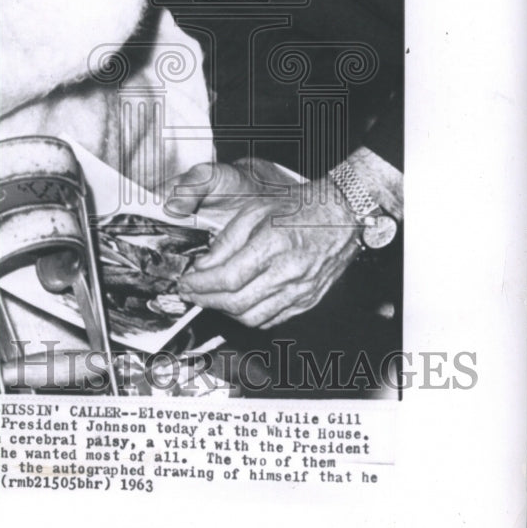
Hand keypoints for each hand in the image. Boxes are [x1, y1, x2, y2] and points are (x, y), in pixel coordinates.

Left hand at [166, 160, 362, 327]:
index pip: (228, 278)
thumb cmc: (298, 207)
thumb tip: (202, 266)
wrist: (341, 216)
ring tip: (210, 299)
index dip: (201, 285)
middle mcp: (289, 271)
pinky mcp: (308, 300)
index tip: (185, 283)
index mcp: (273, 244)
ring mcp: (301, 290)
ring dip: (225, 313)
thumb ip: (226, 240)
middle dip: (206, 301)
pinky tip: (237, 304)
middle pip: (236, 302)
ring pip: (253, 318)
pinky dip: (249, 317)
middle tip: (190, 294)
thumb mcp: (255, 210)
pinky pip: (272, 320)